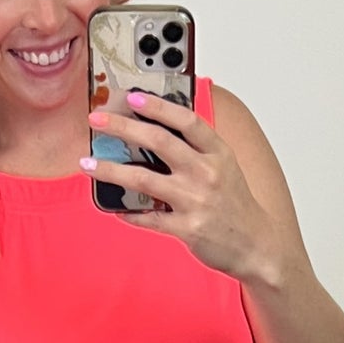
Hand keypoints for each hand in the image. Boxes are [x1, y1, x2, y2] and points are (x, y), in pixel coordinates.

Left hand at [82, 89, 281, 283]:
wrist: (256, 245)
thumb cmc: (235, 204)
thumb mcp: (225, 167)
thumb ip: (196, 149)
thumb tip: (156, 130)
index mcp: (217, 153)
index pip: (186, 120)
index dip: (158, 106)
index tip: (132, 97)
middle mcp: (206, 173)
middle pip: (159, 142)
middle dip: (123, 127)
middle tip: (97, 119)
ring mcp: (196, 201)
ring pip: (144, 180)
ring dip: (110, 170)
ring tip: (87, 163)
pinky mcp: (187, 228)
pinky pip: (149, 218)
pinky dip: (128, 213)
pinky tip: (113, 208)